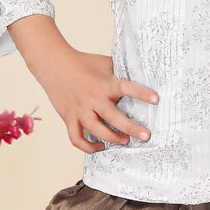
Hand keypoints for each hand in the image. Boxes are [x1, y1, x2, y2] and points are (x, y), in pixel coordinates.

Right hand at [38, 48, 158, 153]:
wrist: (54, 64)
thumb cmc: (82, 63)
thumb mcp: (105, 63)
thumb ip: (121, 72)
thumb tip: (143, 74)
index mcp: (104, 84)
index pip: (126, 87)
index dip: (141, 93)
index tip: (156, 99)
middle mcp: (92, 98)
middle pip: (112, 116)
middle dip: (130, 128)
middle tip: (146, 136)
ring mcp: (80, 110)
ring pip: (95, 130)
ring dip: (111, 138)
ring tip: (125, 141)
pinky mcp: (69, 118)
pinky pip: (76, 138)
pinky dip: (87, 147)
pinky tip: (99, 147)